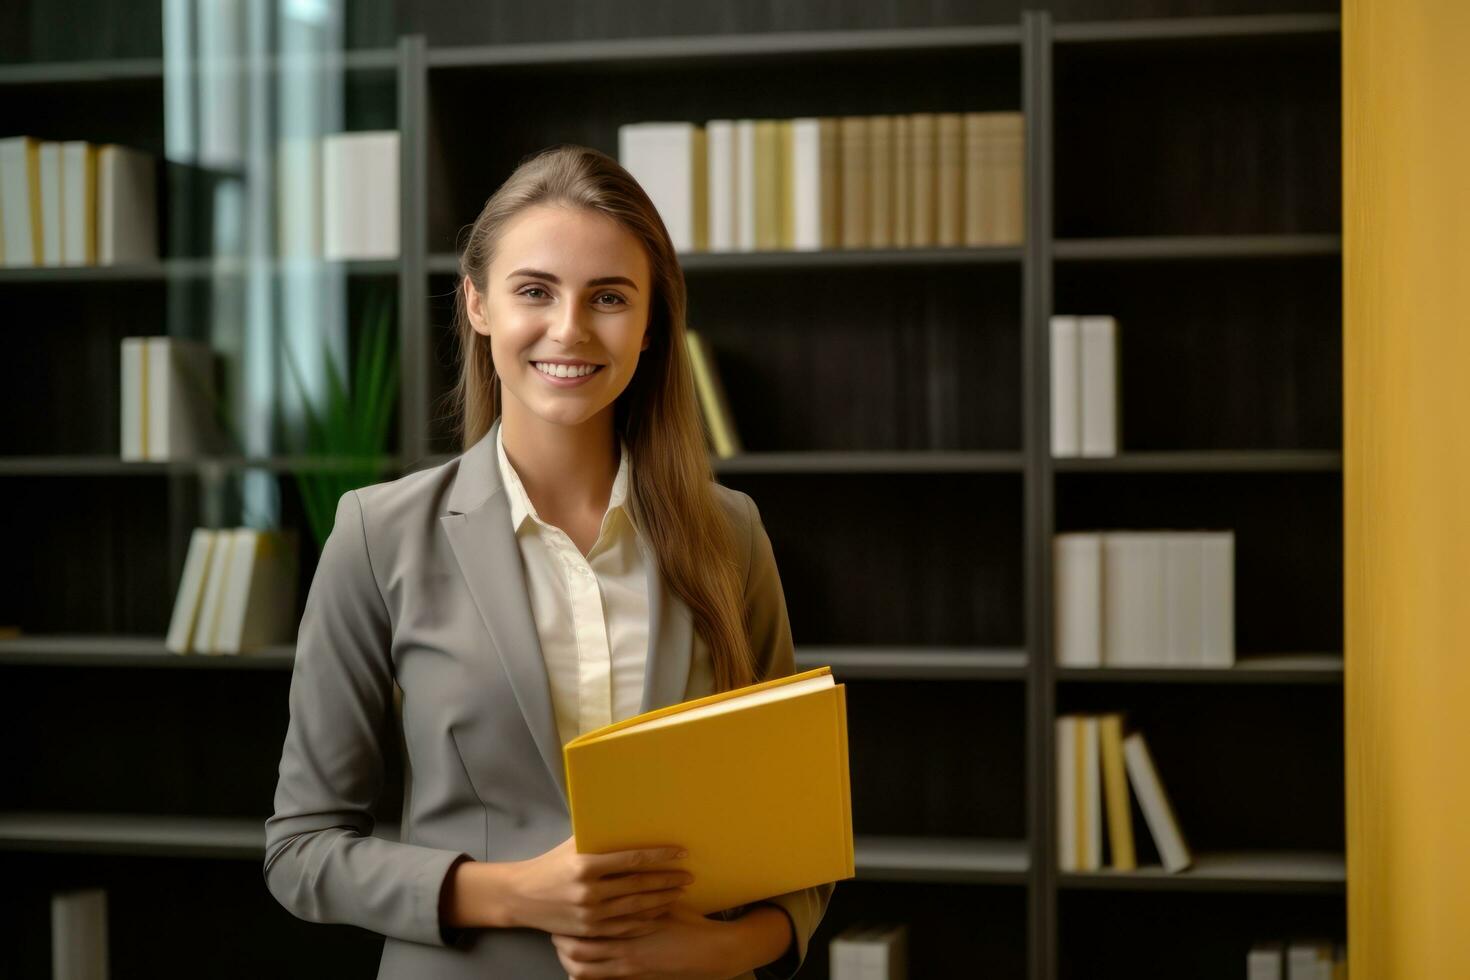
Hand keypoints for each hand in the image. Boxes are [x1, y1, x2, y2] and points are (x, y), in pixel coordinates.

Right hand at [505, 835, 693, 938]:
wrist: (522, 896)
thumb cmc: (551, 864)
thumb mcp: (572, 844)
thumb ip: (599, 836)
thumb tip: (628, 816)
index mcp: (585, 865)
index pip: (631, 859)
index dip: (659, 856)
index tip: (680, 852)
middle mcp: (589, 891)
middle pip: (638, 885)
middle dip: (667, 880)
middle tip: (688, 875)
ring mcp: (590, 914)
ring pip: (636, 907)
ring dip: (662, 900)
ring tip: (680, 892)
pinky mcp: (589, 931)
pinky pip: (625, 926)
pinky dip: (646, 920)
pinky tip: (660, 912)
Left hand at [551, 901, 735, 979]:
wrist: (709, 953)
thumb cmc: (687, 924)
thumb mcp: (662, 904)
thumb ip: (639, 894)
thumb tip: (620, 875)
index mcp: (629, 924)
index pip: (589, 921)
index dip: (570, 916)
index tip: (560, 906)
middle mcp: (623, 948)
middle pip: (578, 949)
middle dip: (562, 941)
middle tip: (554, 929)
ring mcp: (626, 967)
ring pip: (583, 968)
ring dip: (569, 959)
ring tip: (562, 947)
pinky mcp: (631, 978)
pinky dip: (585, 974)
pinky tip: (579, 967)